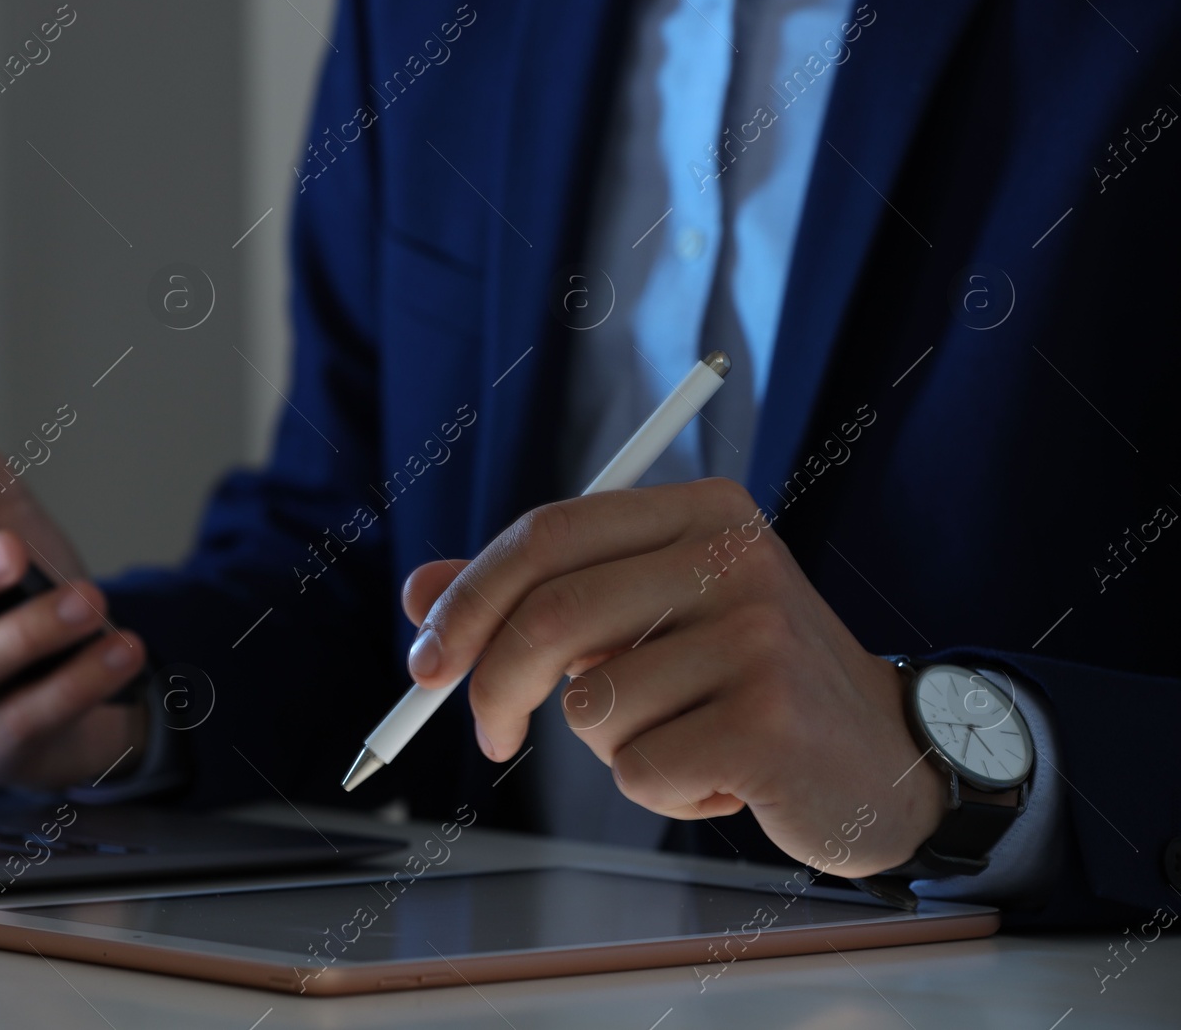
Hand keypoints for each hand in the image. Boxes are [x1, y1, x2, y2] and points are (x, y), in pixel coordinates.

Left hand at [401, 478, 944, 876]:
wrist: (888, 758)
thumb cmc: (747, 684)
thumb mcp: (648, 620)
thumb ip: (539, 599)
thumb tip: (419, 594)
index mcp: (700, 512)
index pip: (547, 535)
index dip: (468, 600)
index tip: (426, 665)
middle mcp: (735, 557)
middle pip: (551, 614)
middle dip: (492, 686)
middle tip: (487, 735)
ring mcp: (758, 634)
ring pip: (592, 705)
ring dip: (609, 748)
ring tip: (684, 740)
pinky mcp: (769, 720)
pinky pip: (639, 769)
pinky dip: (659, 793)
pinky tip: (722, 780)